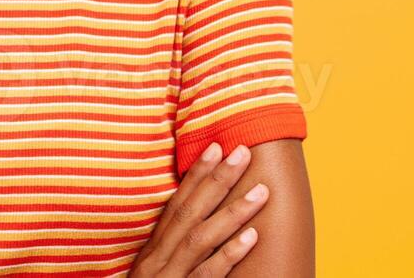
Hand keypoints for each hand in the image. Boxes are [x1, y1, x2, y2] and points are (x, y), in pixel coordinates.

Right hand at [129, 142, 270, 277]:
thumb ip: (172, 253)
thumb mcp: (155, 274)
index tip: (217, 148)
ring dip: (232, 212)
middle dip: (217, 180)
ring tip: (261, 192)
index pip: (175, 205)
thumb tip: (199, 223)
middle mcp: (156, 260)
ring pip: (200, 238)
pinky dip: (228, 254)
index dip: (195, 175)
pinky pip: (206, 275)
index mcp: (152, 251)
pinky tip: (252, 237)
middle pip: (188, 213)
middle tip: (244, 152)